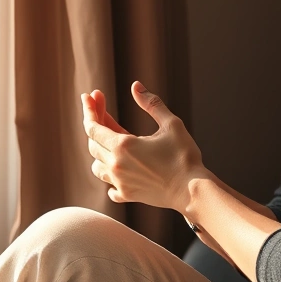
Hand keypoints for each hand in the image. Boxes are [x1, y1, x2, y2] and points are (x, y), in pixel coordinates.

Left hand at [82, 81, 205, 213]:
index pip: (93, 127)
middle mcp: (116, 165)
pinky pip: (110, 187)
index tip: (88, 96)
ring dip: (100, 151)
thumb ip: (151, 104)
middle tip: (102, 106)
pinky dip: (111, 177)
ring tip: (110, 139)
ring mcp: (120, 183)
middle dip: (95, 122)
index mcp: (123, 146)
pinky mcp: (128, 195)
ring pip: (97, 166)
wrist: (192, 191)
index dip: (89, 110)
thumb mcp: (171, 124)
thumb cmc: (184, 156)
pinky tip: (118, 171)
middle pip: (93, 143)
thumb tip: (136, 86)